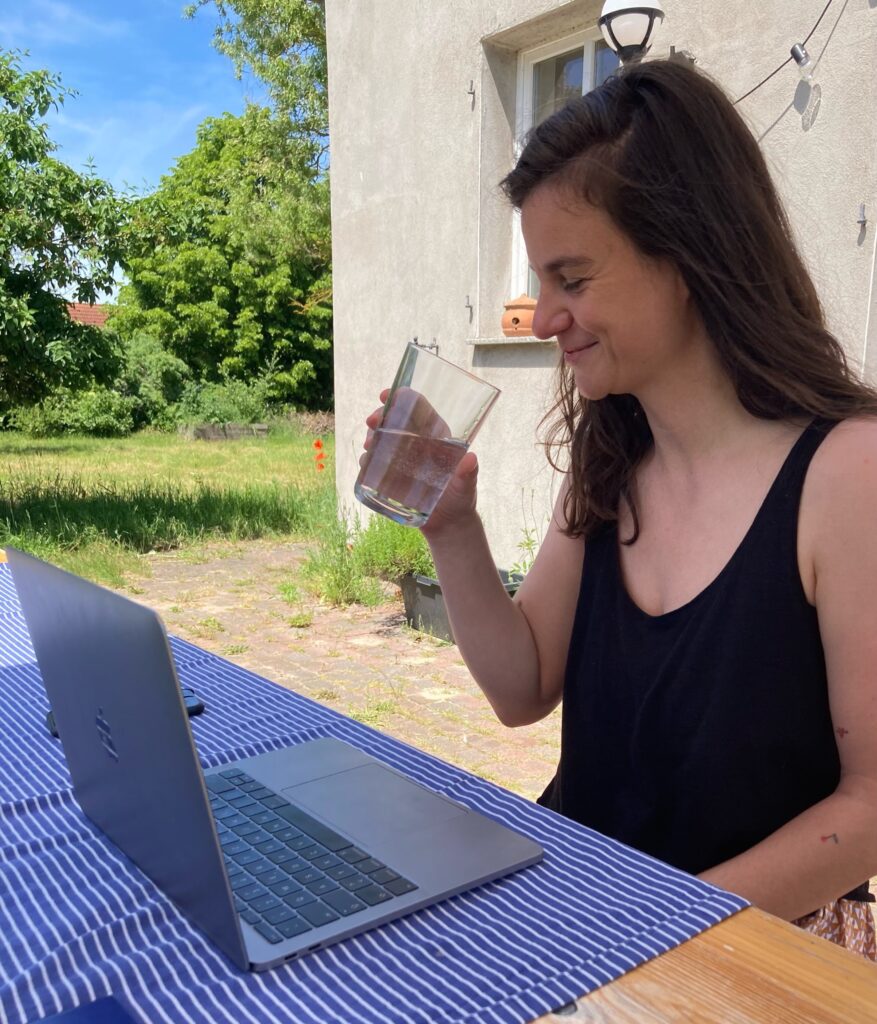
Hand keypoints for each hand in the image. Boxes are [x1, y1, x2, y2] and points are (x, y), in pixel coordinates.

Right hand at [360, 389, 479, 534]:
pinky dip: (368, 459)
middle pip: (396, 421)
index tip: (388, 395)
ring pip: (383, 439)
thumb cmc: (461, 500)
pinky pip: (376, 462)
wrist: (448, 525)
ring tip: (370, 444)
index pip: (419, 410)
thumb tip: (471, 459)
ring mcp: (402, 460)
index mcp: (436, 437)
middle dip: (381, 416)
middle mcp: (418, 444)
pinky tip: (366, 461)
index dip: (403, 398)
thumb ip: (469, 474)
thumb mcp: (466, 486)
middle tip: (371, 422)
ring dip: (372, 436)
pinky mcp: (392, 477)